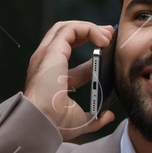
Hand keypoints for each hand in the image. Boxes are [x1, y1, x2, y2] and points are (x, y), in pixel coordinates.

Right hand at [23, 21, 118, 141]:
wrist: (42, 123)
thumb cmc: (54, 124)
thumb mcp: (81, 121)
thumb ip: (96, 118)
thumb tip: (108, 115)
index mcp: (51, 79)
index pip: (73, 62)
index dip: (93, 57)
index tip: (109, 54)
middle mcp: (46, 64)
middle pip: (65, 37)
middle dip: (88, 32)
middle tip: (109, 36)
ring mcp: (46, 55)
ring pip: (66, 28)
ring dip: (90, 28)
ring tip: (108, 35)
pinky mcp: (52, 50)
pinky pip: (70, 29)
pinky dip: (88, 29)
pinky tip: (103, 38)